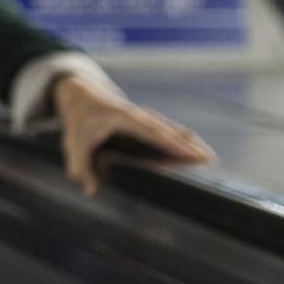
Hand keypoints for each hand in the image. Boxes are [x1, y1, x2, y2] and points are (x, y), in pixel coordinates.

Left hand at [54, 74, 214, 196]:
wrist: (81, 92)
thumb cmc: (79, 118)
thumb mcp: (73, 142)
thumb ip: (80, 166)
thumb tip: (91, 190)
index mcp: (124, 117)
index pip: (152, 132)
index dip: (172, 143)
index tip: (190, 154)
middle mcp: (140, 115)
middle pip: (170, 130)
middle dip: (190, 145)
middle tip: (210, 161)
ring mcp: (145, 118)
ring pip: (173, 129)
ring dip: (191, 143)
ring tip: (210, 160)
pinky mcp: (147, 122)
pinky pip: (169, 131)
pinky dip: (184, 141)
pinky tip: (196, 154)